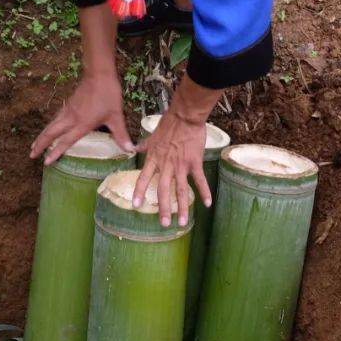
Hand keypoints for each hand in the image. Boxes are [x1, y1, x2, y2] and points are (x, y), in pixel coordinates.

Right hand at [30, 72, 133, 164]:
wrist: (99, 74)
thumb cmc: (108, 95)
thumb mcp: (116, 116)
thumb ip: (121, 134)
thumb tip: (130, 150)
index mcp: (82, 123)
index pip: (65, 141)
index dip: (56, 152)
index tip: (46, 162)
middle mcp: (71, 118)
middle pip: (51, 133)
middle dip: (40, 144)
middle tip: (31, 155)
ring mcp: (68, 110)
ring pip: (51, 125)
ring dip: (42, 136)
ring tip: (35, 145)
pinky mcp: (68, 103)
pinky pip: (55, 118)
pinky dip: (49, 126)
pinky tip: (49, 128)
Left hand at [134, 110, 212, 226]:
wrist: (185, 116)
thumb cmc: (169, 123)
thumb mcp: (152, 135)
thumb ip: (143, 145)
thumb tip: (133, 148)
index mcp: (154, 158)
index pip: (144, 178)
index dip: (140, 192)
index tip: (136, 205)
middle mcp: (166, 165)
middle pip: (164, 190)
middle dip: (164, 209)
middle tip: (164, 224)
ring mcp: (181, 165)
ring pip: (181, 190)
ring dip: (182, 207)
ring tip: (183, 222)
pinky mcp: (194, 162)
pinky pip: (200, 180)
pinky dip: (204, 192)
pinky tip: (207, 204)